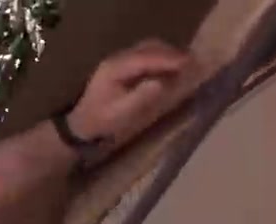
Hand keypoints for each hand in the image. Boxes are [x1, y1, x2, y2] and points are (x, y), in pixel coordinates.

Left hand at [68, 39, 200, 143]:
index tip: (188, 62)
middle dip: (171, 53)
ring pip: (147, 48)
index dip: (168, 58)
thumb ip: (140, 97)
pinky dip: (160, 58)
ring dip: (167, 54)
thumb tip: (160, 83)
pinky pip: (144, 55)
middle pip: (148, 47)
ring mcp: (118, 60)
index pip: (145, 57)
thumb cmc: (102, 121)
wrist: (83, 124)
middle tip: (192, 64)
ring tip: (184, 66)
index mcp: (114, 69)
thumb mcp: (121, 113)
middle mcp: (116, 59)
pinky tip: (170, 69)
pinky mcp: (122, 65)